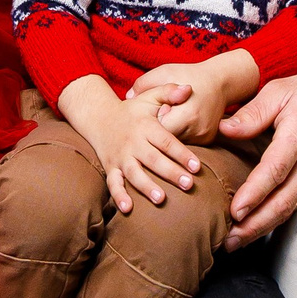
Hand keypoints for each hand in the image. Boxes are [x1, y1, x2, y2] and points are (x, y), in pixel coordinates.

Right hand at [57, 74, 200, 214]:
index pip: (167, 142)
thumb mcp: (150, 97)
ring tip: (161, 199)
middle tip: (188, 185)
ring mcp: (121, 157)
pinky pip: (113, 183)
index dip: (182, 154)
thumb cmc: (132, 110)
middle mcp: (133, 143)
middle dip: (171, 173)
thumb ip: (169, 92)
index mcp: (146, 127)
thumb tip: (189, 88)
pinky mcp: (111, 167)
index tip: (197, 166)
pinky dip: (119, 196)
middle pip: (154, 160)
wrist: (99, 117)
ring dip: (147, 187)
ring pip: (135, 174)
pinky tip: (127, 209)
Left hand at [128, 50, 258, 144]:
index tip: (139, 123)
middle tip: (141, 132)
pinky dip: (175, 138)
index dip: (148, 127)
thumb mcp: (164, 72)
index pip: (160, 131)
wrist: (220, 82)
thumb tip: (128, 99)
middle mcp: (197, 130)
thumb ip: (144, 84)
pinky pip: (185, 143)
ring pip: (175, 145)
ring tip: (154, 130)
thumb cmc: (188, 74)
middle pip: (166, 142)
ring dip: (163, 139)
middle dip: (153, 136)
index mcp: (188, 114)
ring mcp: (204, 137)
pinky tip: (168, 130)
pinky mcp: (207, 141)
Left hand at [219, 69, 296, 248]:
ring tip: (236, 241)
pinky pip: (293, 203)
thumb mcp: (280, 91)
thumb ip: (252, 112)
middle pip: (284, 200)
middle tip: (230, 240)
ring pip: (289, 207)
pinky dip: (272, 219)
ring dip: (262, 228)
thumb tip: (225, 130)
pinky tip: (254, 228)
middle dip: (256, 224)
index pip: (276, 169)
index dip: (256, 192)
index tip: (235, 210)